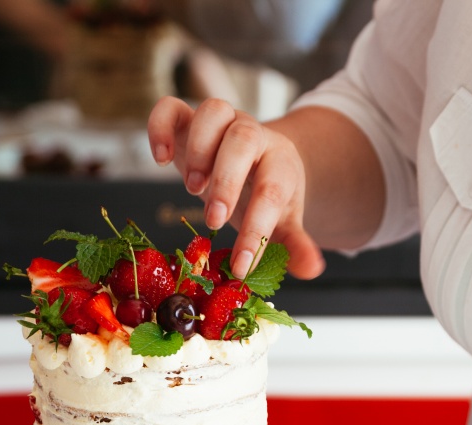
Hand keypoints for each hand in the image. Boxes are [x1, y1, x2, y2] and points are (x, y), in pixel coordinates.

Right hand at [147, 96, 324, 279]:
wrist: (250, 160)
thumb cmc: (263, 194)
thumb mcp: (282, 223)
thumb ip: (295, 245)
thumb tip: (312, 270)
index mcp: (279, 161)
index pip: (272, 190)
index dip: (256, 229)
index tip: (242, 265)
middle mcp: (251, 134)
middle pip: (244, 139)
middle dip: (227, 180)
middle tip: (215, 220)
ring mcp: (219, 123)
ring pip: (212, 111)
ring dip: (199, 149)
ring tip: (193, 189)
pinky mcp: (186, 121)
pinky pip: (170, 108)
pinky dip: (159, 127)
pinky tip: (160, 160)